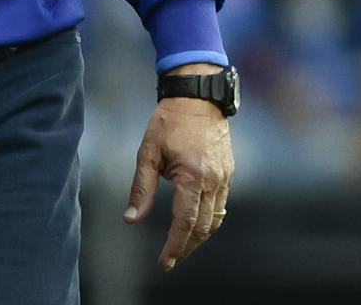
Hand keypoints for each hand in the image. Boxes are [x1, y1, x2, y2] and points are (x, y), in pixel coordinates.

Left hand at [124, 68, 234, 272]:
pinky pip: (222, 205)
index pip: (184, 222)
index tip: (164, 262)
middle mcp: (213, 181)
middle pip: (203, 227)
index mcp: (192, 176)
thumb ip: (141, 188)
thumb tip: (131, 219)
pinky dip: (209, 220)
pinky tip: (196, 224)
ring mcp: (225, 178)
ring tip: (181, 247)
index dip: (174, 246)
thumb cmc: (168, 122)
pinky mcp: (229, 173)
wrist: (198, 98)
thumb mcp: (148, 153)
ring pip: (215, 220)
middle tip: (171, 260)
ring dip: (199, 237)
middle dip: (186, 247)